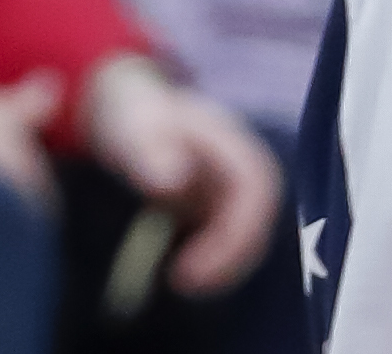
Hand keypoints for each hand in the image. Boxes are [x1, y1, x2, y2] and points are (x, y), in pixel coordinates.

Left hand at [80, 54, 280, 296]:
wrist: (131, 109)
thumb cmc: (134, 117)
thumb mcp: (134, 130)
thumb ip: (151, 152)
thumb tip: (174, 184)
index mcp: (231, 143)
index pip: (257, 188)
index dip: (237, 231)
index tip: (193, 264)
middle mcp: (241, 166)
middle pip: (260, 216)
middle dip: (232, 256)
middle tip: (185, 283)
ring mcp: (232, 187)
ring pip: (250, 231)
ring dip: (226, 263)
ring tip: (182, 282)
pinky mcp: (219, 205)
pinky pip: (230, 237)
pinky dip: (214, 259)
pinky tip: (179, 271)